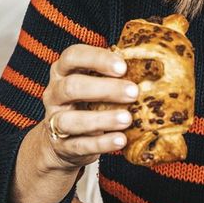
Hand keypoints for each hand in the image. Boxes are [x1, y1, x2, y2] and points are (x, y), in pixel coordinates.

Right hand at [40, 44, 137, 171]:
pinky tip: (120, 140)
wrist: (63, 141)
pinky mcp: (61, 145)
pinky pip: (79, 145)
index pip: (72, 56)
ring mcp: (54, 120)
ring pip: (70, 119)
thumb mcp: (93, 84)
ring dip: (101, 119)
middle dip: (104, 89)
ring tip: (127, 119)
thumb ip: (112, 75)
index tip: (123, 66)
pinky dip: (101, 143)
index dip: (97, 59)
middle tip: (133, 92)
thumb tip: (150, 66)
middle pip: (71, 86)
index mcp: (61, 71)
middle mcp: (54, 94)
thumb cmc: (87, 104)